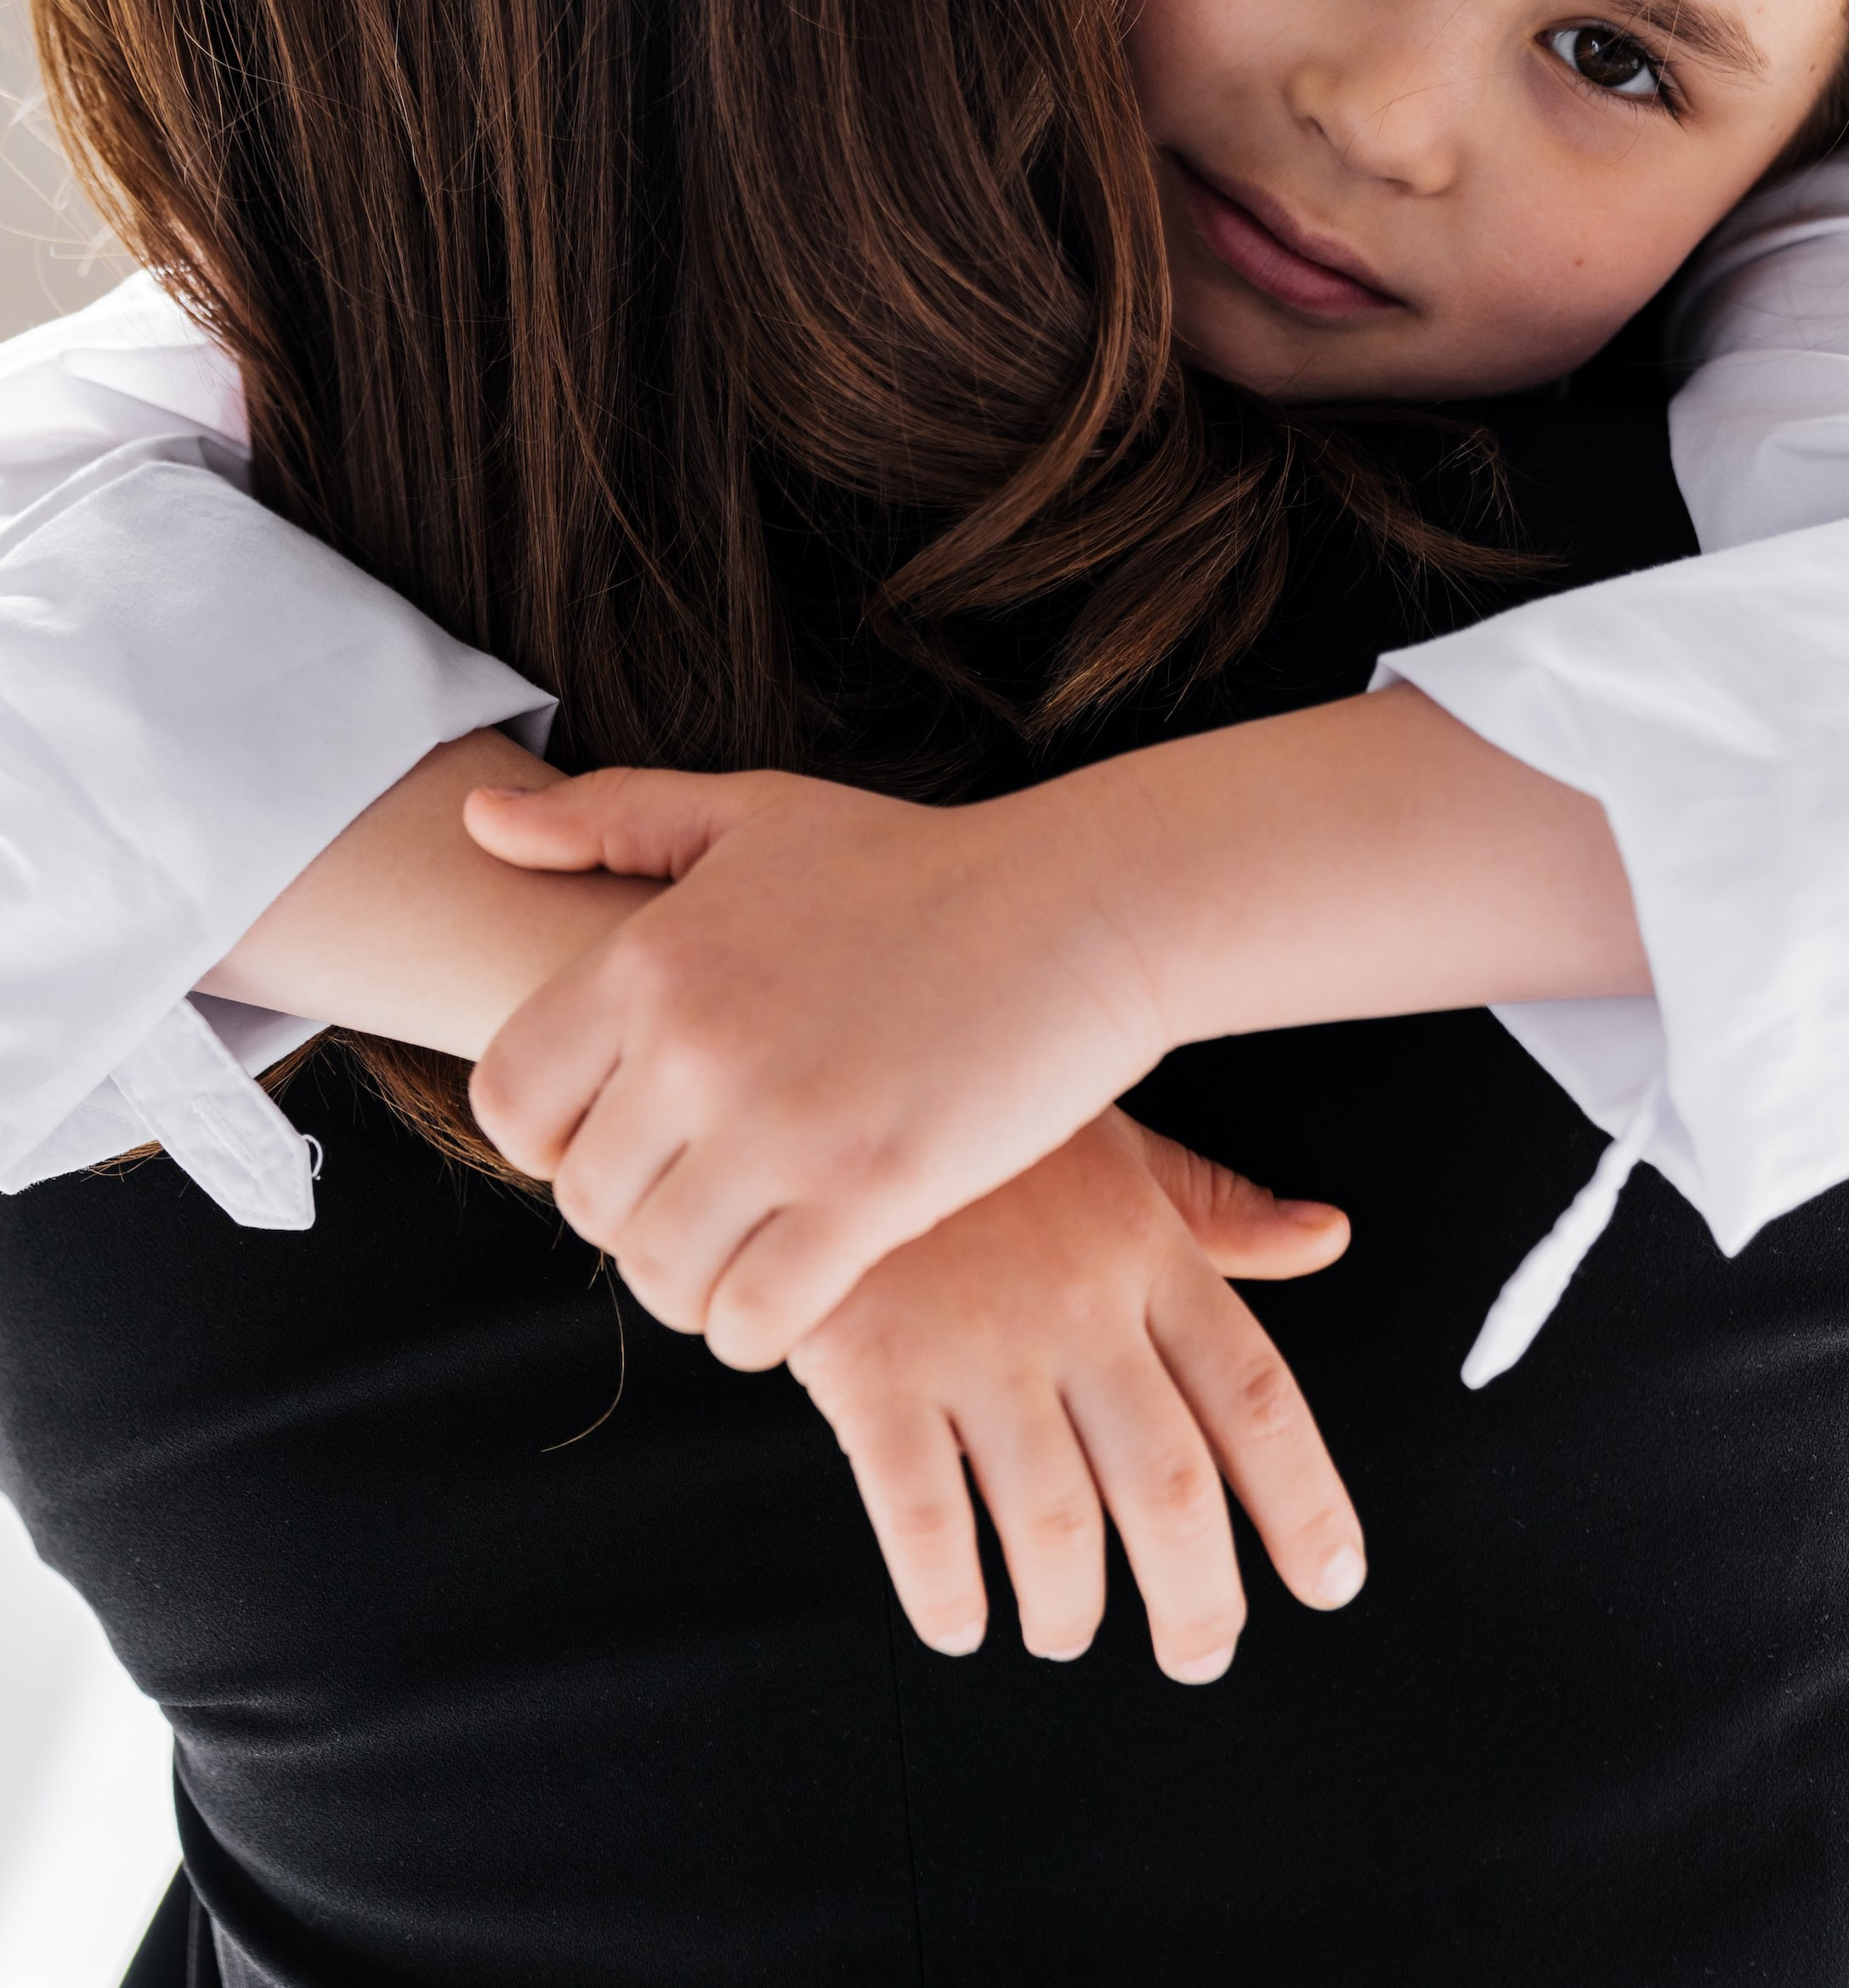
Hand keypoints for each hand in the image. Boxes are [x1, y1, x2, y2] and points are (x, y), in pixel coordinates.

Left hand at [465, 765, 1163, 1367]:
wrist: (1081, 906)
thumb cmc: (916, 863)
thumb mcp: (755, 814)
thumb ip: (609, 817)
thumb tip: (475, 821)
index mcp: (654, 954)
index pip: (511, 1099)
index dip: (551, 1141)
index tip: (622, 1140)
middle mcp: (698, 1040)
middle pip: (587, 1202)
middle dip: (636, 1219)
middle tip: (705, 1204)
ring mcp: (783, 1122)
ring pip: (661, 1274)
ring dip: (695, 1284)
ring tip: (747, 1253)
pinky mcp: (870, 1192)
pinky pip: (755, 1317)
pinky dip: (761, 1326)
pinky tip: (802, 1290)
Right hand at [787, 1110, 1363, 1683]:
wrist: (823, 1080)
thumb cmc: (975, 1131)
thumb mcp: (1110, 1145)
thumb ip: (1216, 1209)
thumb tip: (1327, 1237)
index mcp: (1144, 1252)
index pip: (1253, 1396)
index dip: (1302, 1503)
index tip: (1329, 1580)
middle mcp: (1075, 1304)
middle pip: (1170, 1488)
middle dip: (1199, 1599)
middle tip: (1200, 1652)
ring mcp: (974, 1340)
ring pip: (1055, 1521)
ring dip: (1069, 1608)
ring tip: (1064, 1631)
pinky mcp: (875, 1369)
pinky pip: (923, 1515)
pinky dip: (947, 1591)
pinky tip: (958, 1617)